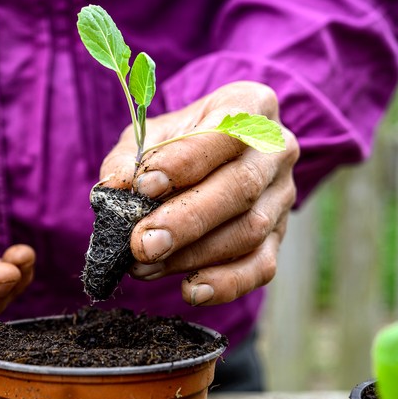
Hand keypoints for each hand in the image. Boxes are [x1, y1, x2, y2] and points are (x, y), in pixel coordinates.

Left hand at [100, 81, 298, 305]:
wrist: (211, 155)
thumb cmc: (176, 142)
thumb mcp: (149, 135)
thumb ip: (129, 158)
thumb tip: (114, 190)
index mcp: (249, 106)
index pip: (226, 132)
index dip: (185, 162)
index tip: (145, 186)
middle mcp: (275, 149)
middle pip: (241, 188)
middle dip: (187, 220)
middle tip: (142, 244)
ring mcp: (282, 195)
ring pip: (248, 231)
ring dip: (192, 255)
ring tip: (144, 266)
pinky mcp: (278, 236)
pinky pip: (261, 266)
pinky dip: (226, 284)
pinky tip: (191, 292)